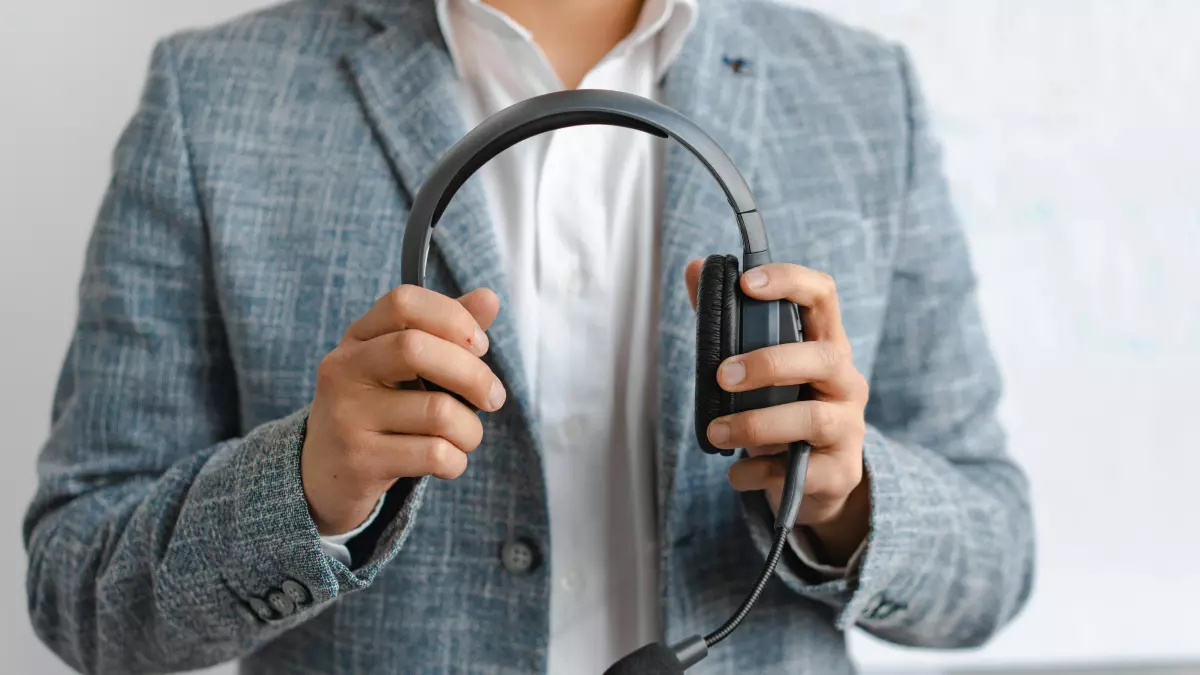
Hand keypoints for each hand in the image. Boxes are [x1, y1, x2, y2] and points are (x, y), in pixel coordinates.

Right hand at [301, 285, 504, 534]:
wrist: (323, 475)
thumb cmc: (378, 411)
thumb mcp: (402, 367)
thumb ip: (446, 331)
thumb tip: (489, 297)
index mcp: (358, 338)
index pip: (403, 302)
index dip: (453, 318)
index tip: (480, 346)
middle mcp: (345, 370)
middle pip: (416, 349)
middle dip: (474, 375)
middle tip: (493, 398)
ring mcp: (347, 416)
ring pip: (438, 412)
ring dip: (471, 430)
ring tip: (465, 437)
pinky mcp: (360, 461)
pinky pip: (434, 454)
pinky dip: (457, 461)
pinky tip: (447, 461)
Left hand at [685, 259, 870, 565]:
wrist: (815, 479)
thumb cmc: (782, 409)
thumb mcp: (759, 367)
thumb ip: (728, 320)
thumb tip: (696, 268)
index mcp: (825, 344)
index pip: (824, 296)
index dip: (790, 282)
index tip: (747, 283)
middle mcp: (845, 382)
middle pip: (825, 358)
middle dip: (769, 364)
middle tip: (722, 376)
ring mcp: (848, 428)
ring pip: (813, 419)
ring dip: (755, 424)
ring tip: (716, 431)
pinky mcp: (839, 472)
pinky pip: (798, 471)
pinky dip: (758, 472)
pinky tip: (737, 472)